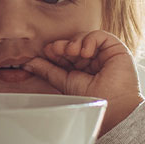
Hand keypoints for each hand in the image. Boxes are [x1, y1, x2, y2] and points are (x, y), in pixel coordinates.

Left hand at [22, 30, 143, 134]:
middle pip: (73, 44)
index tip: (46, 52)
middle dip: (62, 46)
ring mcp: (104, 54)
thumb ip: (48, 71)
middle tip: (55, 49)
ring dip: (74, 42)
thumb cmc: (93, 100)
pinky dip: (89, 40)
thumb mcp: (65, 82)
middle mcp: (92, 61)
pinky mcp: (116, 49)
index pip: (65, 54)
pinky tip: (85, 52)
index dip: (55, 51)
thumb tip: (28, 63)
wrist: (114, 107)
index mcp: (80, 69)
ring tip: (72, 52)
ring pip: (84, 38)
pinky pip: (99, 36)